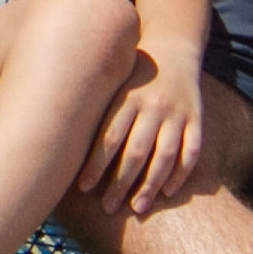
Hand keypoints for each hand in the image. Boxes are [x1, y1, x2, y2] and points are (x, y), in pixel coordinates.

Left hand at [81, 49, 205, 217]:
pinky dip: (181, 174)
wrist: (173, 45)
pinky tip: (167, 193)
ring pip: (165, 155)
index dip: (95, 165)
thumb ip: (91, 106)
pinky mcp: (196, 117)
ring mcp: (177, 112)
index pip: (109, 136)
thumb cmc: (130, 73)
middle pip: (136, 151)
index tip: (83, 188)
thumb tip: (56, 137)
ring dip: (150, 185)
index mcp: (126, 96)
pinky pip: (192, 150)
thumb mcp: (110, 80)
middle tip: (108, 207)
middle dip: (120, 183)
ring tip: (137, 208)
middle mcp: (152, 104)